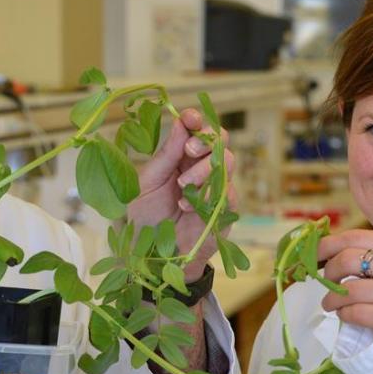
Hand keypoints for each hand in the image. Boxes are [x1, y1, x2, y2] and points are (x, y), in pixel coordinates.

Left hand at [127, 108, 236, 281]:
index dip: (197, 120)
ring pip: (227, 162)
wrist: (151, 255)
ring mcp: (215, 189)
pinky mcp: (224, 211)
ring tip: (182, 186)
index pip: (196, 130)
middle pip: (219, 140)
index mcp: (180, 157)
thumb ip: (164, 156)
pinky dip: (206, 196)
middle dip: (206, 140)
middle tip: (189, 150)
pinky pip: (227, 194)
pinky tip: (186, 206)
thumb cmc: (145, 217)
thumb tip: (179, 122)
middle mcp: (201, 169)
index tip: (190, 118)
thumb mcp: (146, 183)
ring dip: (204, 169)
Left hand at [318, 230, 372, 331]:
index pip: (354, 237)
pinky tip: (347, 314)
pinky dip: (344, 314)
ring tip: (332, 303)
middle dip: (328, 272)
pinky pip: (355, 312)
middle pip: (348, 260)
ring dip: (331, 298)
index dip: (326, 245)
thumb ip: (368, 252)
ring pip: (348, 289)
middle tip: (325, 281)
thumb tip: (320, 249)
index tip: (311, 255)